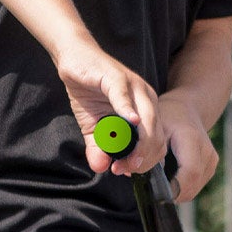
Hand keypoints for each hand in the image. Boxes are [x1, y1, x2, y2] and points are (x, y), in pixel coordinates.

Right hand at [55, 41, 165, 176]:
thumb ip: (99, 147)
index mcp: (146, 111)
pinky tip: (128, 122)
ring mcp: (134, 87)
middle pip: (155, 135)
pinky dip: (127, 110)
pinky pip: (125, 96)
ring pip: (147, 120)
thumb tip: (100, 168)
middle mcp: (146, 99)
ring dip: (136, 143)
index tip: (126, 172)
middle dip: (141, 158)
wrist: (75, 60)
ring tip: (122, 159)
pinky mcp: (117, 77)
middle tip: (121, 169)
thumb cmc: (88, 90)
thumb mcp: (93, 126)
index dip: (144, 162)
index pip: (155, 142)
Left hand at [155, 92, 218, 201]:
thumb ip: (144, 149)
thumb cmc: (167, 117)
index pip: (190, 173)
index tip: (153, 192)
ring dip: (175, 191)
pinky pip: (195, 187)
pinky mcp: (211, 167)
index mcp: (192, 139)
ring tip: (160, 179)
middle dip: (169, 193)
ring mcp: (212, 161)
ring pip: (193, 191)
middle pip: (191, 187)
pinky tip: (170, 176)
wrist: (187, 110)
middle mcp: (207, 151)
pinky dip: (181, 187)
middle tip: (150, 188)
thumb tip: (129, 170)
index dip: (173, 188)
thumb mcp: (152, 128)